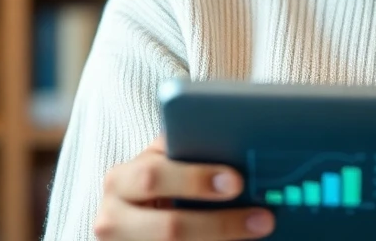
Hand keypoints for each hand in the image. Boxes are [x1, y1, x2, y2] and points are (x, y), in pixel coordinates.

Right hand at [94, 134, 275, 239]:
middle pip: (170, 228)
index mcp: (120, 181)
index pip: (154, 177)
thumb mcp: (162, 163)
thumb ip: (186, 150)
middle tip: (262, 218)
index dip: (195, 180)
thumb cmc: (157, 182)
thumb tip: (241, 143)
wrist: (129, 216)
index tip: (237, 181)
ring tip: (258, 231)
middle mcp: (113, 218)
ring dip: (223, 240)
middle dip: (220, 224)